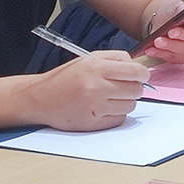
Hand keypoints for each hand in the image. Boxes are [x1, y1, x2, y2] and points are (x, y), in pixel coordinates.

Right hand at [26, 51, 147, 130]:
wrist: (40, 98)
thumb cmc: (65, 78)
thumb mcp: (89, 59)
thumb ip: (116, 58)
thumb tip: (139, 68)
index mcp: (96, 68)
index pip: (136, 72)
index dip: (143, 74)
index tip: (141, 76)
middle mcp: (96, 87)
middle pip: (136, 90)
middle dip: (134, 88)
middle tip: (123, 87)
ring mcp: (95, 107)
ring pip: (130, 106)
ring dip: (125, 102)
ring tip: (110, 97)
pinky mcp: (92, 124)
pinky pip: (119, 119)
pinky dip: (116, 114)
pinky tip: (104, 108)